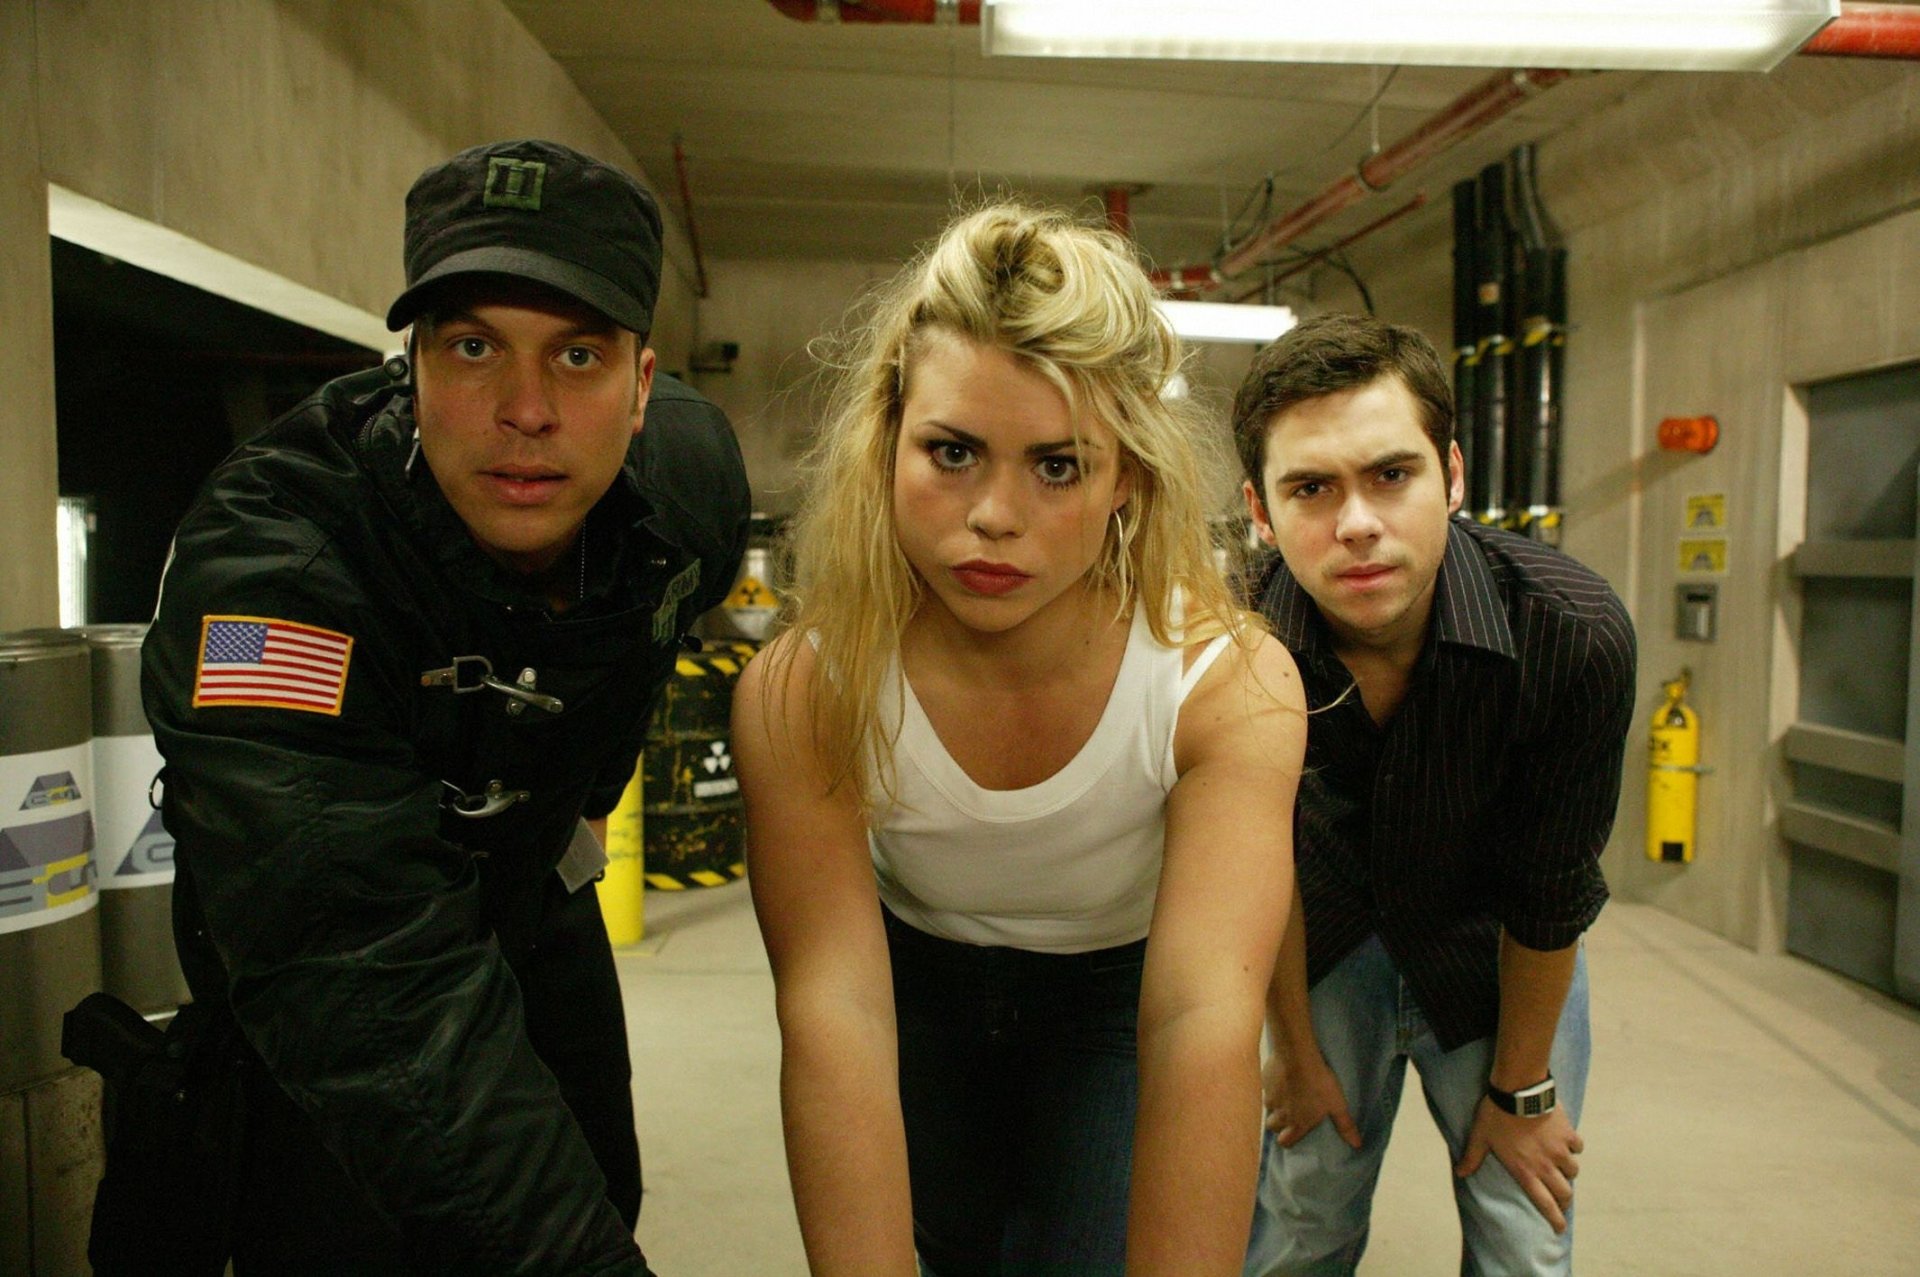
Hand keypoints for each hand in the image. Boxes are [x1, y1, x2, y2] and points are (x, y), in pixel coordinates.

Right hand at [1263, 1048, 1361, 1149]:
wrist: (1296, 1056)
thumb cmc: (1319, 1083)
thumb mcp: (1337, 1105)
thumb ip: (1345, 1125)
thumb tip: (1357, 1144)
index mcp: (1297, 1123)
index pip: (1285, 1141)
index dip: (1288, 1140)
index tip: (1293, 1134)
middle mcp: (1281, 1114)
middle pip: (1272, 1127)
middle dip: (1278, 1125)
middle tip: (1290, 1116)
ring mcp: (1270, 1097)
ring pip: (1269, 1107)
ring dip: (1276, 1105)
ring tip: (1287, 1095)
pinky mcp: (1265, 1081)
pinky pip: (1267, 1089)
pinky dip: (1273, 1087)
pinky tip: (1283, 1078)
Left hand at [1454, 1098, 1582, 1231]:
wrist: (1519, 1091)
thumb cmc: (1496, 1115)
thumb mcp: (1480, 1137)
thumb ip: (1472, 1158)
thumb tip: (1459, 1173)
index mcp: (1526, 1172)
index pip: (1545, 1204)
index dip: (1554, 1219)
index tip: (1560, 1229)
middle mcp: (1546, 1166)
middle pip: (1565, 1193)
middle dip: (1565, 1199)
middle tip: (1562, 1200)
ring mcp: (1560, 1150)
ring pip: (1573, 1171)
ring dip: (1568, 1172)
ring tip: (1561, 1168)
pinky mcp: (1568, 1134)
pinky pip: (1577, 1146)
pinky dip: (1573, 1147)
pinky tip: (1566, 1143)